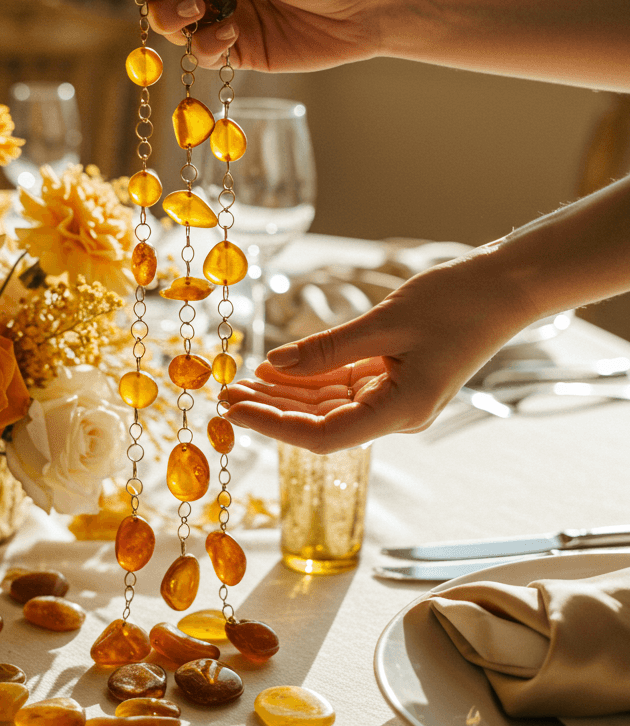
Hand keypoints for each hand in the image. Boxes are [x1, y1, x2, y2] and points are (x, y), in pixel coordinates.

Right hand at [124, 0, 389, 71]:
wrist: (369, 6)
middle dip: (163, 4)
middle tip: (191, 6)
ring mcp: (225, 17)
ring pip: (176, 29)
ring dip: (181, 27)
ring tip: (209, 18)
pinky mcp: (240, 51)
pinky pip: (203, 54)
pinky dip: (206, 49)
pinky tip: (230, 39)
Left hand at [222, 253, 538, 451]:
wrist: (502, 289)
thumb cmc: (454, 303)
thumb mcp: (384, 322)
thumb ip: (327, 348)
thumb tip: (274, 363)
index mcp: (401, 411)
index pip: (322, 436)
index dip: (274, 426)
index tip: (235, 410)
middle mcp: (397, 415)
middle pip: (320, 425)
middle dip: (270, 410)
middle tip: (223, 395)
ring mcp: (395, 399)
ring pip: (327, 406)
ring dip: (285, 394)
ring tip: (240, 381)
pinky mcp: (393, 380)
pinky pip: (342, 387)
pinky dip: (308, 378)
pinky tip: (275, 368)